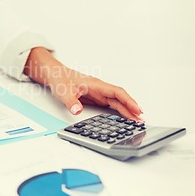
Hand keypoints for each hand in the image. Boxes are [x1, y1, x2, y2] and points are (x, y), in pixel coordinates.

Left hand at [24, 47, 142, 120]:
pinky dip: (119, 110)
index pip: (117, 92)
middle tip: (141, 120)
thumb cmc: (59, 78)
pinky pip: (110, 104)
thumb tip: (77, 111)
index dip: (129, 101)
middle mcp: (99, 88)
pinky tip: (124, 117)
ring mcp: (98, 93)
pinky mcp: (94, 97)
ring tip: (136, 121)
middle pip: (120, 98)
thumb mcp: (63, 91)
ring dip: (127, 110)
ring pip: (116, 101)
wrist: (53, 74)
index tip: (137, 110)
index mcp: (96, 84)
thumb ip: (71, 102)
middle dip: (131, 108)